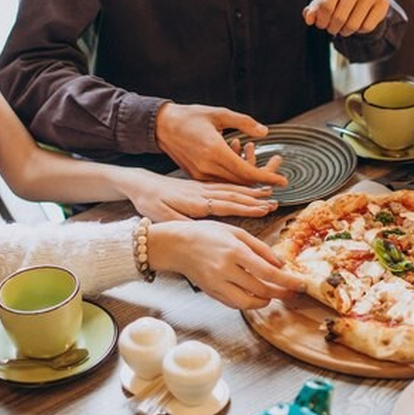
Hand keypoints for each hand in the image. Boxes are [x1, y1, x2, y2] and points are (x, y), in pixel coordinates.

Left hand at [123, 166, 278, 220]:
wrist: (139, 182)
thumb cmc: (148, 202)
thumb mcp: (160, 216)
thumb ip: (181, 223)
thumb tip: (199, 232)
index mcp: (195, 201)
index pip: (226, 204)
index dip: (246, 207)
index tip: (263, 208)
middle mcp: (202, 192)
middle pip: (233, 194)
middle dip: (255, 198)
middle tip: (274, 202)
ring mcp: (201, 187)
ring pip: (230, 188)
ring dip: (250, 191)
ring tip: (267, 193)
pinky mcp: (199, 186)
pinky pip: (223, 185)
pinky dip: (238, 187)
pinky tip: (247, 189)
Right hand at [149, 220, 302, 308]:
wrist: (177, 244)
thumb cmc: (207, 234)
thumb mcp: (236, 232)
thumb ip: (260, 247)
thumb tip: (280, 264)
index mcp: (235, 251)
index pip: (268, 272)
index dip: (287, 281)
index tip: (300, 284)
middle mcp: (226, 270)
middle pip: (261, 289)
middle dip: (281, 293)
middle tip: (293, 291)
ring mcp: (218, 284)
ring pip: (249, 302)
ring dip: (266, 300)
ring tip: (275, 293)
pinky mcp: (212, 293)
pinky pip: (235, 304)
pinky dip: (249, 302)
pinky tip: (256, 295)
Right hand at [155, 102, 287, 186]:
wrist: (161, 126)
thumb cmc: (190, 116)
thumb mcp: (218, 113)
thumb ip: (243, 122)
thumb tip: (264, 132)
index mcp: (214, 150)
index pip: (247, 172)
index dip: (268, 177)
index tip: (284, 181)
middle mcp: (207, 167)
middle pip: (242, 182)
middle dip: (263, 180)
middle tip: (277, 170)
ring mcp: (200, 174)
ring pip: (232, 184)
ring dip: (248, 178)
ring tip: (257, 163)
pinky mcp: (196, 177)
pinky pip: (221, 182)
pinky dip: (234, 176)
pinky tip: (239, 162)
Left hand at [303, 0, 389, 36]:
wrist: (361, 2)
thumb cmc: (337, 2)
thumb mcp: (322, 5)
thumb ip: (313, 11)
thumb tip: (309, 18)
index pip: (326, 7)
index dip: (321, 21)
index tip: (321, 24)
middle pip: (339, 17)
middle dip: (332, 28)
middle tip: (332, 28)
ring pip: (353, 25)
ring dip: (345, 31)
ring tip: (343, 27)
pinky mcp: (383, 2)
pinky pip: (367, 26)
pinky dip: (360, 31)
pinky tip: (358, 24)